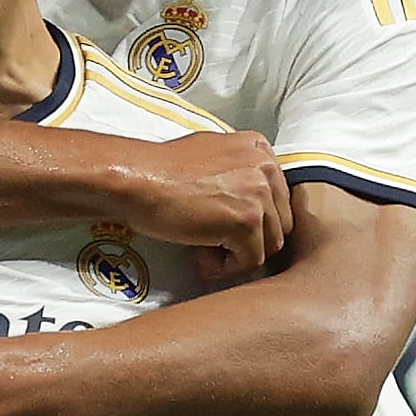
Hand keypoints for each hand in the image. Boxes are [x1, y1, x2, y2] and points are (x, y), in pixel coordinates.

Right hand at [120, 132, 291, 275]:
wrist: (136, 180)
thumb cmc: (161, 170)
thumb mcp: (211, 153)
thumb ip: (239, 171)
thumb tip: (249, 200)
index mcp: (260, 148)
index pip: (278, 198)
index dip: (253, 219)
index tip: (226, 225)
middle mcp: (265, 167)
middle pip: (279, 224)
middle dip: (249, 240)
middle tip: (213, 242)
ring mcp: (259, 194)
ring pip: (268, 246)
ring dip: (237, 255)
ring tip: (204, 248)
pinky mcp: (246, 221)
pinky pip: (250, 261)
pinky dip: (225, 267)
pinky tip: (200, 255)